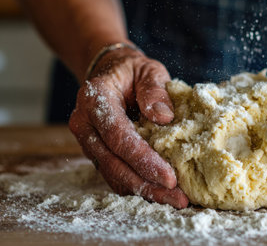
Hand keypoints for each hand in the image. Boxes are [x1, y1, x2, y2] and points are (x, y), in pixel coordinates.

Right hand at [69, 47, 187, 207]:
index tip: (170, 178)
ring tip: (174, 200)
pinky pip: (115, 175)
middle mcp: (85, 124)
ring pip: (114, 175)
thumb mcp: (148, 70)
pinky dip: (137, 186)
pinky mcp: (97, 152)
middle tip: (178, 199)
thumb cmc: (131, 71)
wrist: (110, 73)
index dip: (144, 159)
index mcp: (94, 100)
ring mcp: (88, 141)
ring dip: (144, 191)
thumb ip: (155, 90)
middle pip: (114, 163)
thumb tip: (164, 117)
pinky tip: (159, 192)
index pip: (118, 136)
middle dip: (147, 185)